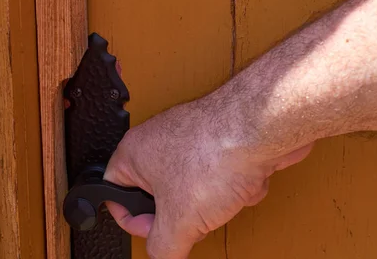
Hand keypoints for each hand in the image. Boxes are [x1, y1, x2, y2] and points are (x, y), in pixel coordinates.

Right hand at [104, 98, 312, 258]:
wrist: (262, 129)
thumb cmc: (216, 153)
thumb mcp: (179, 221)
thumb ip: (162, 247)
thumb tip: (161, 256)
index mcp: (133, 153)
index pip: (114, 195)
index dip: (134, 221)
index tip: (155, 232)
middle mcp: (157, 141)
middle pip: (157, 194)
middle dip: (182, 212)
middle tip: (192, 215)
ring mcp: (188, 138)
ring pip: (192, 188)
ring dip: (212, 201)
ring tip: (222, 194)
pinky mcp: (217, 139)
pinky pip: (218, 176)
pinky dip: (231, 185)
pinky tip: (242, 181)